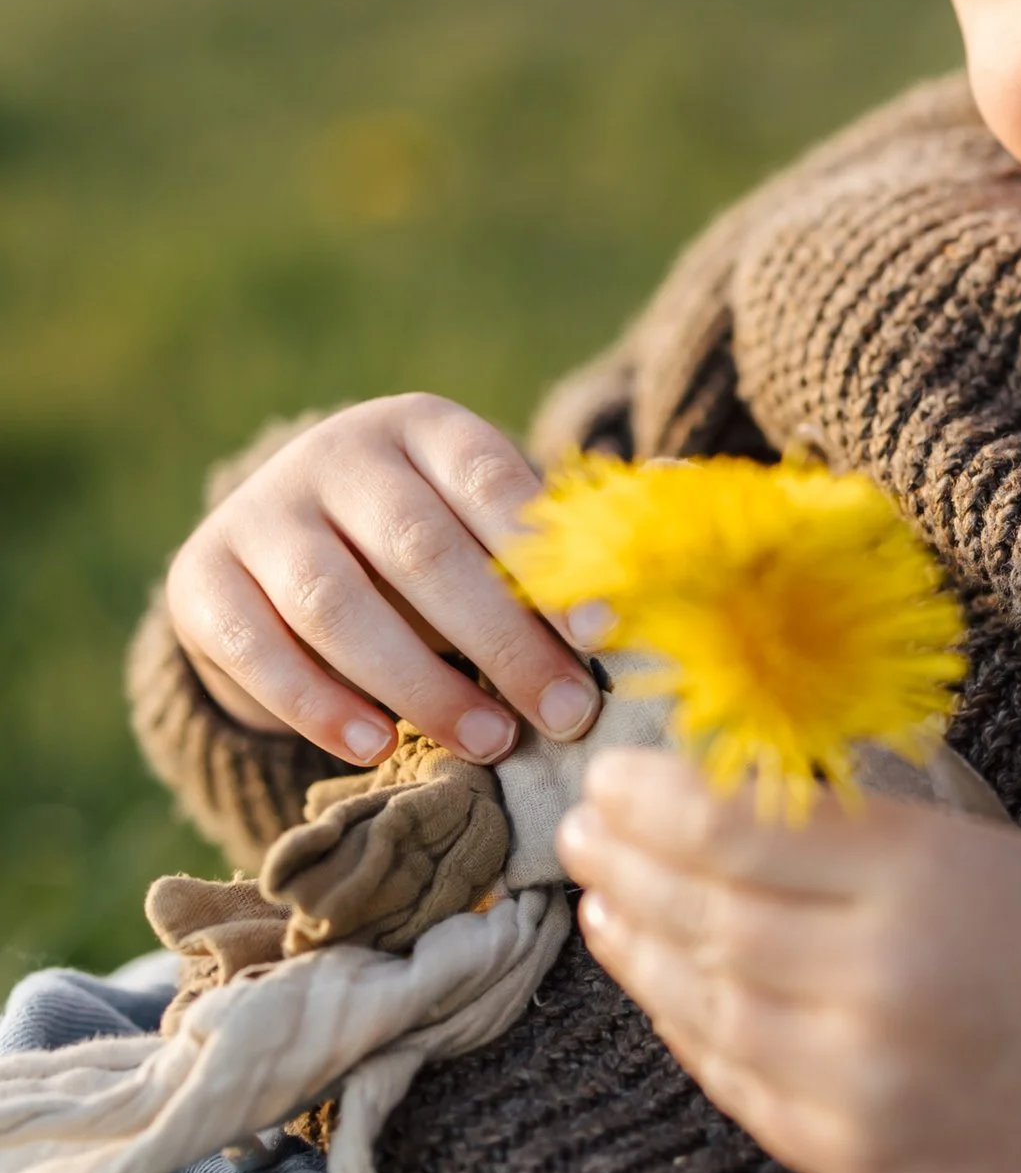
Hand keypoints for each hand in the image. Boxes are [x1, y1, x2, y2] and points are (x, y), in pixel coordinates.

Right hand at [164, 394, 602, 767]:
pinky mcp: (203, 579)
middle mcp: (337, 455)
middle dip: (500, 640)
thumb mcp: (489, 519)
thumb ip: (565, 532)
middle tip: (563, 714)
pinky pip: (258, 649)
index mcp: (423, 427)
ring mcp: (261, 514)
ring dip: (418, 683)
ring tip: (489, 741)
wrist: (287, 543)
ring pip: (335, 603)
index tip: (600, 635)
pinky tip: (375, 746)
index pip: (490, 482)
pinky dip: (317, 704)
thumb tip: (665, 518)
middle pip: (419, 549)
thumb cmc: (429, 540)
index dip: (546, 559)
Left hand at [559, 750, 1020, 1172]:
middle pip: (702, 915)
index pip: (737, 830)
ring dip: (639, 949)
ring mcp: (861, 1095)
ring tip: (602, 903)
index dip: (655, 799)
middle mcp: (879, 990)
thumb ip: (883, 840)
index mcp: (931, 885)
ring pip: (703, 1007)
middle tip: (580, 826)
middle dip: (626, 865)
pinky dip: (690, 1031)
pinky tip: (667, 990)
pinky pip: (741, 1088)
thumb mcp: (1015, 862)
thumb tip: (746, 796)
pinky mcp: (857, 1172)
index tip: (615, 769)